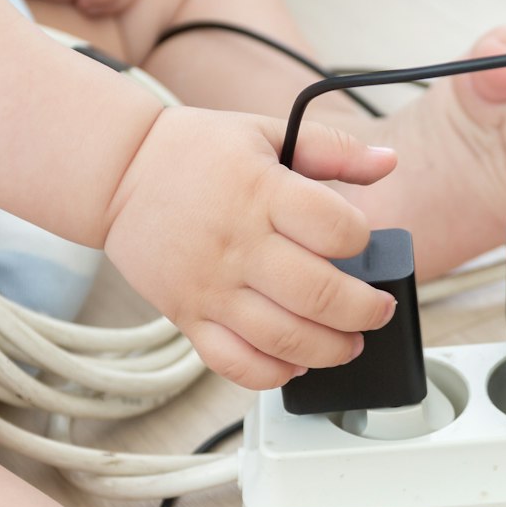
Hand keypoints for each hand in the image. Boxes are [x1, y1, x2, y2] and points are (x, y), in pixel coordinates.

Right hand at [103, 108, 401, 389]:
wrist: (118, 174)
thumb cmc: (194, 153)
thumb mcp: (266, 132)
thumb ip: (332, 148)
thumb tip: (388, 161)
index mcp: (261, 192)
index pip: (335, 229)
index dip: (362, 240)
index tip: (361, 243)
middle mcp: (238, 245)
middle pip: (319, 295)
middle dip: (366, 311)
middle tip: (378, 310)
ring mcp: (212, 287)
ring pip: (285, 340)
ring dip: (331, 350)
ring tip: (349, 343)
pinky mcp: (188, 316)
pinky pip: (235, 363)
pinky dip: (272, 374)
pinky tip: (295, 363)